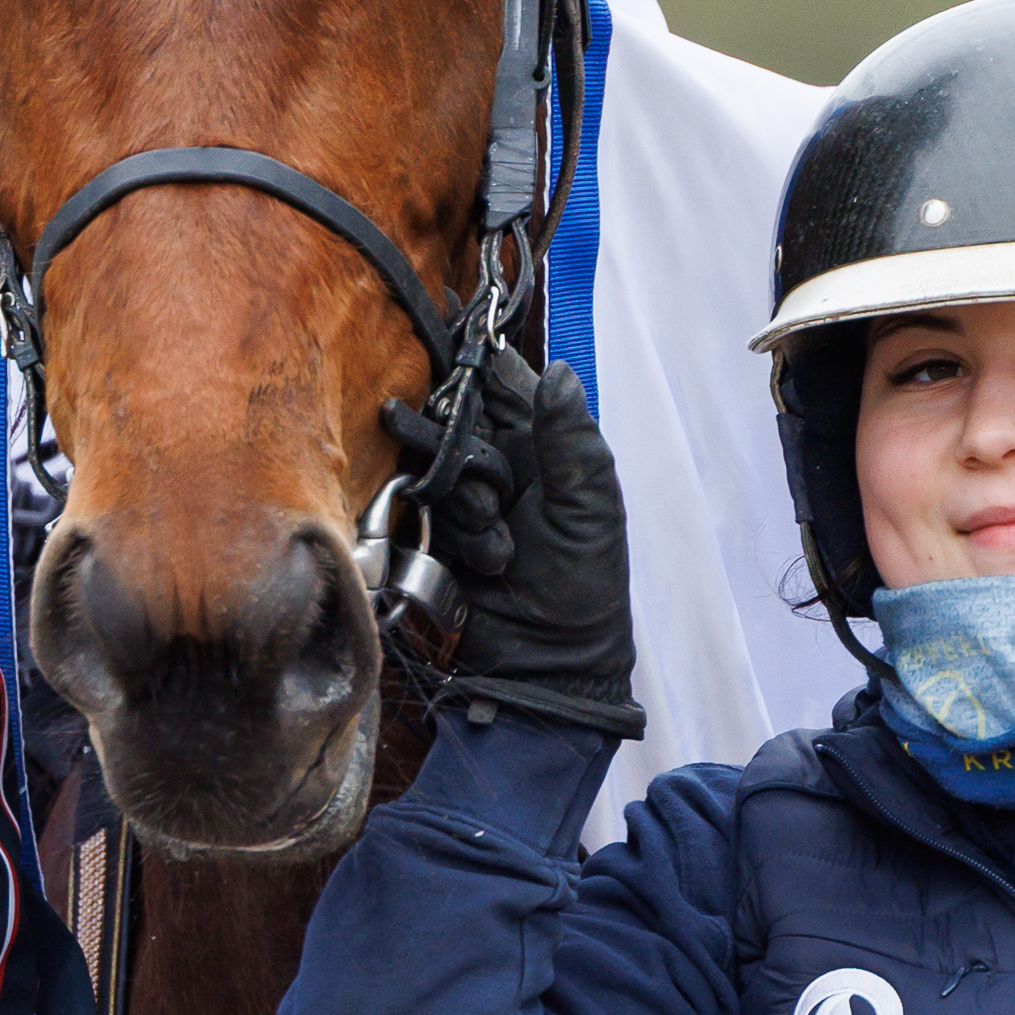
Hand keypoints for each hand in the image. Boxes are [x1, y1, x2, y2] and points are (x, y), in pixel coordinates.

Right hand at [382, 349, 638, 716]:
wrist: (548, 660)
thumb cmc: (584, 582)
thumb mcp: (589, 506)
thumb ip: (571, 437)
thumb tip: (558, 370)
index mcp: (547, 446)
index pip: (508, 384)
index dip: (486, 367)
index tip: (464, 354)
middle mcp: (504, 462)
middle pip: (459, 418)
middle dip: (463, 441)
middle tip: (487, 478)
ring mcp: (468, 496)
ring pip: (439, 464)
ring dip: (466, 499)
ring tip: (499, 531)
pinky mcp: (437, 530)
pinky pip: (425, 508)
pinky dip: (456, 534)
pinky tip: (488, 562)